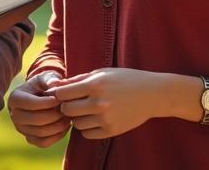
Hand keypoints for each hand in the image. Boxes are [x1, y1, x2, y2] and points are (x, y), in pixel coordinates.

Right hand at [8, 70, 69, 147]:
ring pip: (41, 132)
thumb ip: (49, 79)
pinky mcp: (29, 139)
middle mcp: (14, 115)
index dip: (47, 102)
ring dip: (58, 126)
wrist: (40, 96)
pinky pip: (43, 143)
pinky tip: (65, 126)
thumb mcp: (45, 78)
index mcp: (15, 98)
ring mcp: (21, 129)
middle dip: (55, 115)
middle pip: (36, 120)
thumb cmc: (43, 85)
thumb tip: (55, 84)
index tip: (60, 99)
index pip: (30, 104)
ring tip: (68, 117)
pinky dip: (57, 136)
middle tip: (67, 109)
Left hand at [47, 68, 167, 139]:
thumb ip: (79, 79)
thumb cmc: (125, 79)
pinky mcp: (111, 131)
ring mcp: (106, 119)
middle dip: (66, 107)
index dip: (60, 93)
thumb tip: (56, 86)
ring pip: (76, 124)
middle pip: (66, 110)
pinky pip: (87, 134)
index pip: (62, 93)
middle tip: (73, 103)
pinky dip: (87, 128)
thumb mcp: (102, 72)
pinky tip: (93, 119)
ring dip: (77, 118)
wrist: (152, 94)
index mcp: (95, 85)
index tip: (64, 93)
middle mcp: (99, 103)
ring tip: (86, 110)